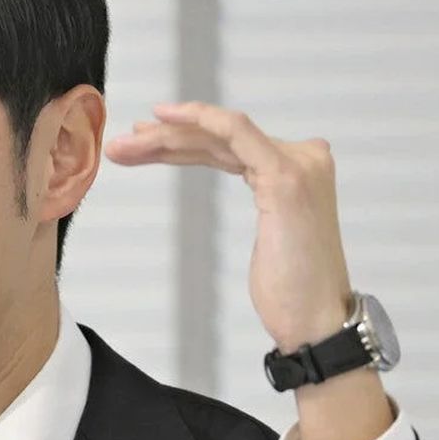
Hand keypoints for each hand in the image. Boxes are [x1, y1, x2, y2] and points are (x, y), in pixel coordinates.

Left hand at [105, 101, 393, 439]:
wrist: (316, 321)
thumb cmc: (292, 289)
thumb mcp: (270, 234)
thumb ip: (260, 199)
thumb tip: (229, 183)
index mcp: (297, 169)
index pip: (229, 146)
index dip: (182, 141)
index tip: (141, 142)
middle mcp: (302, 157)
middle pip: (220, 139)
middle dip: (165, 137)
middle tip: (122, 142)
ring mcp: (296, 163)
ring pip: (219, 134)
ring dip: (167, 136)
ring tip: (126, 143)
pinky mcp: (284, 176)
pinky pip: (235, 133)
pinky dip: (201, 120)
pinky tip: (166, 118)